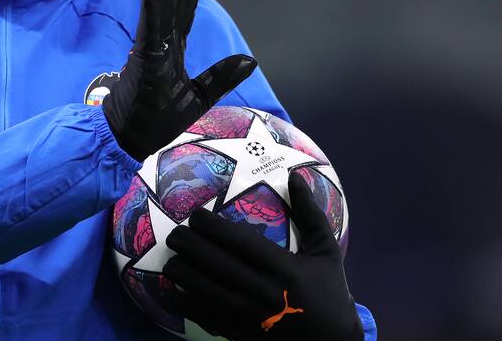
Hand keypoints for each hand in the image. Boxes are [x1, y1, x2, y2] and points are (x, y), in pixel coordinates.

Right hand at [102, 0, 256, 160]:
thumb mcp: (199, 97)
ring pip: (162, 11)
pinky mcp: (143, 62)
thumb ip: (221, 76)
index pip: (186, 12)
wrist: (134, 142)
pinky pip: (148, 33)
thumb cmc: (158, 121)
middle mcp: (162, 45)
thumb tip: (250, 59)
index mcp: (173, 51)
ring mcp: (151, 51)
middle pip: (175, 3)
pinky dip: (151, 13)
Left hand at [163, 172, 362, 340]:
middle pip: (214, 263)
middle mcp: (264, 292)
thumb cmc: (330, 292)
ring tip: (171, 260)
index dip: (211, 226)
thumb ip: (311, 214)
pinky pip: (205, 317)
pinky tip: (173, 291)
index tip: (195, 215)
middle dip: (188, 246)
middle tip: (175, 234)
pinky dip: (185, 304)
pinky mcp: (241, 335)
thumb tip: (295, 176)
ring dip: (181, 273)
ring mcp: (250, 317)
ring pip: (203, 291)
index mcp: (285, 269)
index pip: (239, 242)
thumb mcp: (327, 252)